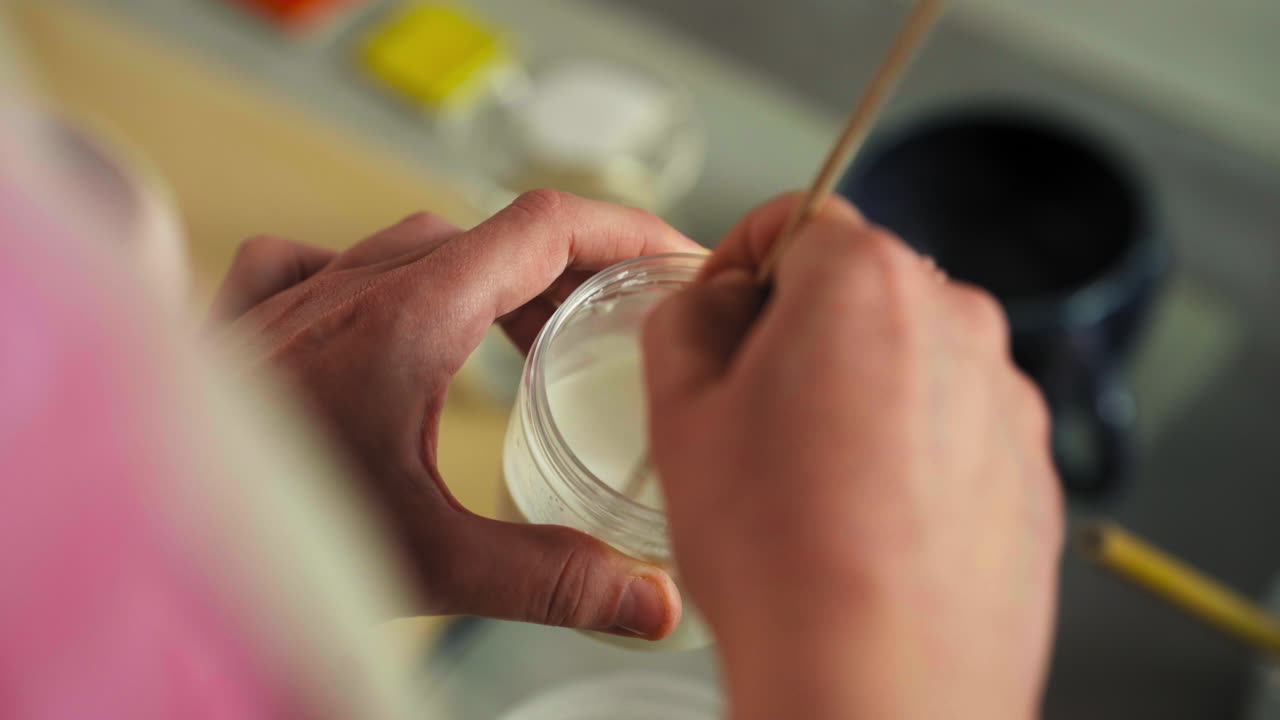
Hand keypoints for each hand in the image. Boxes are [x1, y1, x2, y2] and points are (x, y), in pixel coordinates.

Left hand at [213, 190, 700, 639]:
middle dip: (569, 273)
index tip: (674, 260)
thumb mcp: (427, 561)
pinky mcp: (246, 317)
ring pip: (415, 247)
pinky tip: (386, 312)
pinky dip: (382, 274)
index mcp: (407, 315)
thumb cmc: (262, 536)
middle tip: (615, 325)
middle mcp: (349, 283)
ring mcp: (292, 293)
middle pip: (490, 238)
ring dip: (485, 275)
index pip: (544, 226)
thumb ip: (552, 578)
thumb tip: (652, 600)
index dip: (624, 232)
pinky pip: (325, 259)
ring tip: (527, 331)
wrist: (137, 530)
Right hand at [643, 194, 1062, 718]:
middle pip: (862, 287)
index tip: (725, 304)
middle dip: (803, 328)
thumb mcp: (681, 412)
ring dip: (859, 390)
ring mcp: (1006, 400)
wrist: (879, 684)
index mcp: (867, 284)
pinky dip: (910, 448)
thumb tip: (716, 300)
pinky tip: (867, 516)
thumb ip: (688, 316)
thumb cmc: (782, 554)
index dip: (744, 256)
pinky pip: (954, 427)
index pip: (800, 217)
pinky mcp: (1031, 470)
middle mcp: (958, 323)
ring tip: (812, 480)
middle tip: (754, 409)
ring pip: (911, 359)